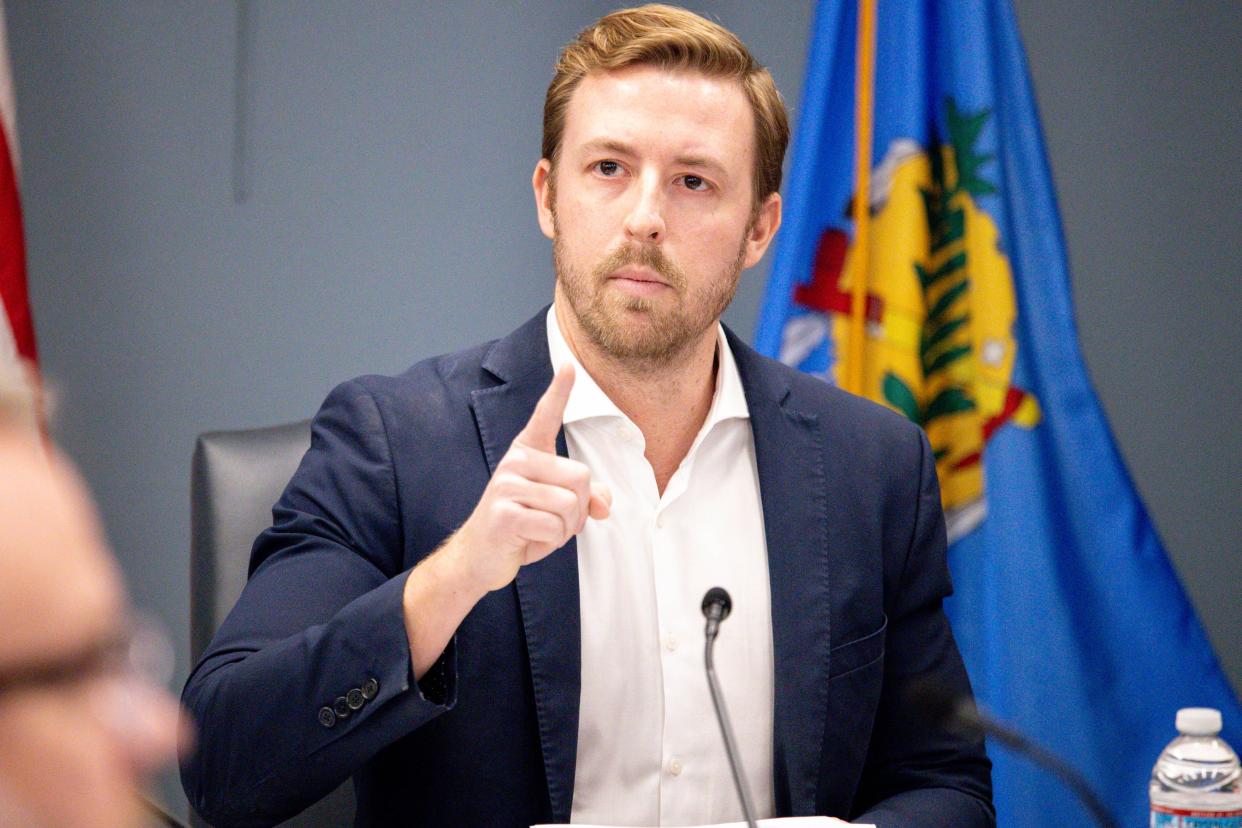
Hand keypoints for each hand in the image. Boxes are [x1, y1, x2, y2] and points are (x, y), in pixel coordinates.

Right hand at [449, 364, 610, 592]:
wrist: (479, 557)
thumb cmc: (523, 526)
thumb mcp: (559, 509)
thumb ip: (587, 499)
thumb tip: (605, 504)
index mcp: (529, 452)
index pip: (546, 416)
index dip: (559, 390)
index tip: (569, 364)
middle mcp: (516, 461)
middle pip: (580, 477)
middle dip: (579, 510)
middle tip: (555, 522)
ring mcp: (507, 485)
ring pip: (570, 504)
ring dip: (566, 528)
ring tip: (540, 530)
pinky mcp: (504, 513)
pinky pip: (553, 526)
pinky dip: (550, 541)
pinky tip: (528, 540)